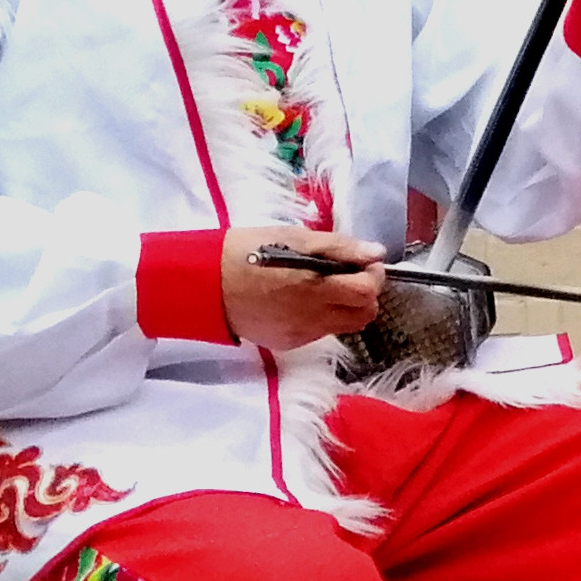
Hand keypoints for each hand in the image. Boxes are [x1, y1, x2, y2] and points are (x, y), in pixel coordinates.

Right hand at [225, 229, 384, 349]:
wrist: (204, 283)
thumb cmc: (248, 251)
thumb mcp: (295, 237)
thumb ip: (340, 247)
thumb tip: (376, 253)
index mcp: (315, 287)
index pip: (367, 292)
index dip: (373, 276)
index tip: (363, 263)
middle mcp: (312, 317)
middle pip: (363, 315)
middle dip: (365, 294)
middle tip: (349, 275)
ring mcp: (299, 334)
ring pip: (343, 326)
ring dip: (345, 306)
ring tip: (323, 285)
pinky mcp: (286, 343)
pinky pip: (319, 332)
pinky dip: (322, 316)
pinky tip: (301, 299)